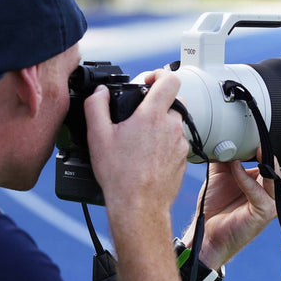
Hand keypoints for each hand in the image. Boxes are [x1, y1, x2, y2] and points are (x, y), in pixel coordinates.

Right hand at [84, 70, 188, 213]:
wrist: (139, 206)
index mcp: (152, 115)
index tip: (148, 81)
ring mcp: (180, 143)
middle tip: (139, 115)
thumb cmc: (120, 175)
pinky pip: (176, 142)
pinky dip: (165, 143)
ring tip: (140, 141)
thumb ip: (96, 106)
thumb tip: (100, 92)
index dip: (158, 74)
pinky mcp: (184, 159)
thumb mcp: (98, 136)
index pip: (169, 79)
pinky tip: (148, 156)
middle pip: (173, 101)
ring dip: (161, 125)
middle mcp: (172, 126)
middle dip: (157, 103)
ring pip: (175, 123)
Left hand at [182, 139, 280, 267]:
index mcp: (272, 182)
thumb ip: (230, 153)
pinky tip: (235, 167)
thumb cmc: (217, 204)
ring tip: (263, 148)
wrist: (206, 233)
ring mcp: (271, 204)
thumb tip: (230, 132)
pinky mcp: (260, 212)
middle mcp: (276, 193)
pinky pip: (255, 189)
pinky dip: (243, 177)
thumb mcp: (224, 172)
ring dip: (275, 163)